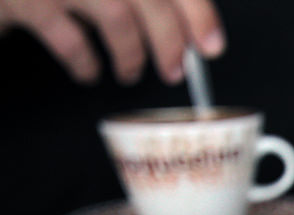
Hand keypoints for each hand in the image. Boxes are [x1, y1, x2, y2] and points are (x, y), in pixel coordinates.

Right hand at [0, 0, 224, 84]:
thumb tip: (189, 24)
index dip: (197, 12)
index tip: (211, 45)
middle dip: (169, 41)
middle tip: (174, 70)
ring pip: (116, 16)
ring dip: (130, 55)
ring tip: (130, 72)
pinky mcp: (26, 0)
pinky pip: (68, 38)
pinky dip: (84, 62)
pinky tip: (89, 70)